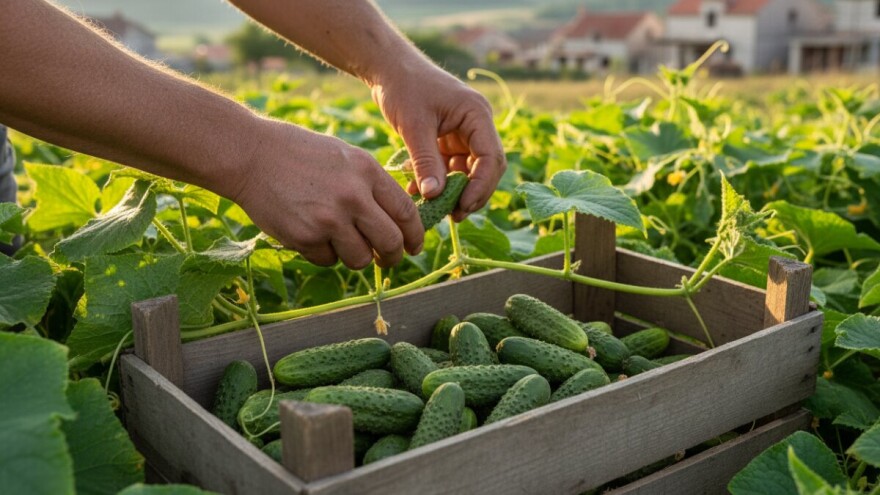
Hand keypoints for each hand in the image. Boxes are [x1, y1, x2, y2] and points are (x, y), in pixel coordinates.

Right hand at [231, 119, 422, 268]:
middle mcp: (353, 196)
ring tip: (340, 241)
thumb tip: (399, 220)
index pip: (406, 213)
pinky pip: (328, 260)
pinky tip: (311, 232)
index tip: (414, 246)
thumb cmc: (300, 154)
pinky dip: (324, 254)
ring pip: (360, 258)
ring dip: (356, 257)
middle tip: (387, 260)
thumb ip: (372, 185)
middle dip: (393, 257)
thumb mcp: (346, 157)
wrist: (251, 154)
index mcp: (368, 172)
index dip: (415, 235)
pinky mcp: (305, 237)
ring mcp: (329, 219)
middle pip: (391, 242)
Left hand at [370, 60, 505, 221]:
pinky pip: (449, 169)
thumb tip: (435, 197)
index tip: (462, 206)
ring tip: (432, 209)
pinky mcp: (448, 142)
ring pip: (468, 173)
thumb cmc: (403, 87)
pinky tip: (419, 193)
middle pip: (486, 169)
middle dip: (471, 194)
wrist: (387, 69)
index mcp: (477, 115)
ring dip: (452, 192)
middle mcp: (476, 126)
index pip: (492, 158)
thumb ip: (426, 161)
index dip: (481, 186)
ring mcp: (464, 135)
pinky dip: (437, 183)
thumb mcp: (414, 126)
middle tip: (452, 215)